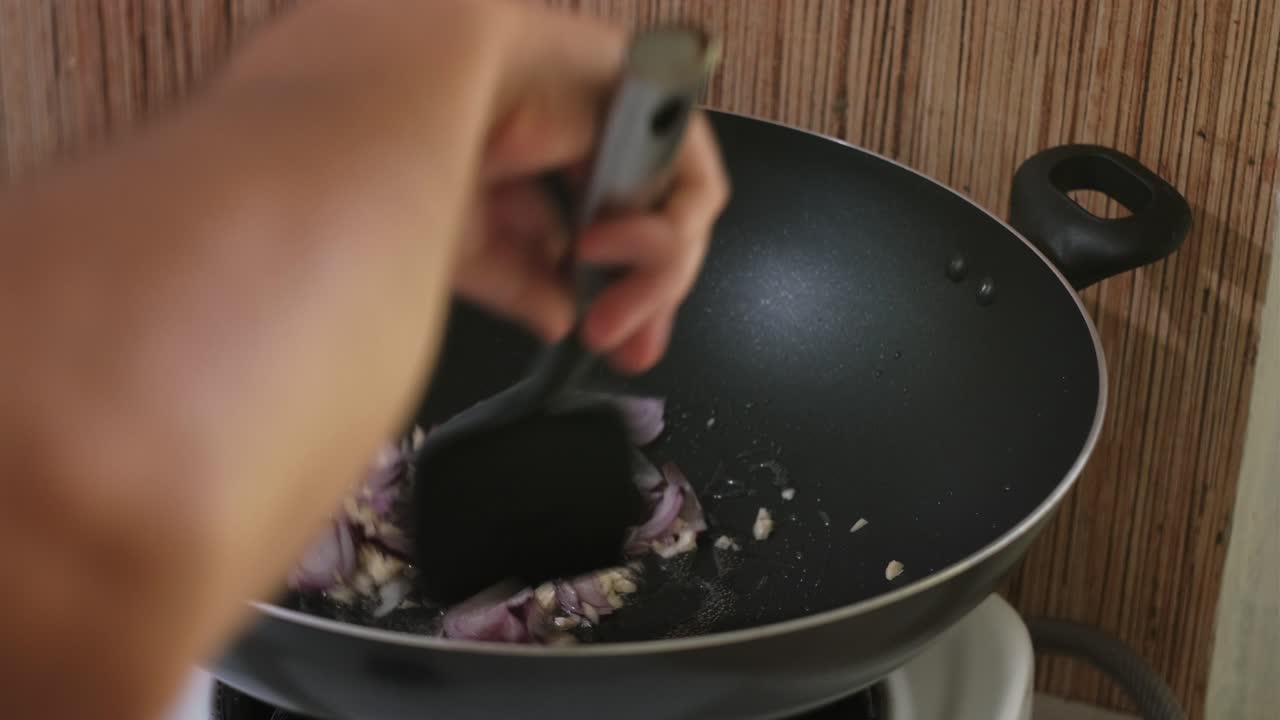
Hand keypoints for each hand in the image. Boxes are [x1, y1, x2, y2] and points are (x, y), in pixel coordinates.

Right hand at [452, 6, 728, 371]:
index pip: (610, 239)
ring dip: (651, 281)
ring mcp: (625, 117)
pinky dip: (663, 234)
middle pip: (653, 230)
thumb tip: (558, 319)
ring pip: (677, 216)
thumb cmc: (420, 144)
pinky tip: (607, 247)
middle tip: (615, 342)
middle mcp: (591, 137)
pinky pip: (694, 183)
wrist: (420, 85)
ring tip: (603, 310)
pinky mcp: (655, 99)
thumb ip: (521, 284)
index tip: (625, 350)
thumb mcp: (469, 244)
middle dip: (646, 300)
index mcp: (547, 161)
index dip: (626, 298)